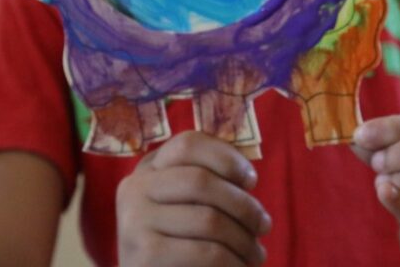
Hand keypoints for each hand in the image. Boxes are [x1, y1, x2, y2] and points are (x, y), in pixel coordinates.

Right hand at [116, 130, 271, 266]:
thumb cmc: (178, 245)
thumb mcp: (184, 207)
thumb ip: (206, 185)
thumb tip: (246, 177)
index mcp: (147, 170)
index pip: (187, 144)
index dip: (226, 157)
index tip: (252, 181)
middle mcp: (134, 189)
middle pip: (201, 180)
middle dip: (243, 205)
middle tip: (264, 226)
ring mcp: (135, 222)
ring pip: (208, 219)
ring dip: (244, 240)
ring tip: (257, 255)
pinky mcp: (145, 254)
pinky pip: (206, 252)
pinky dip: (233, 262)